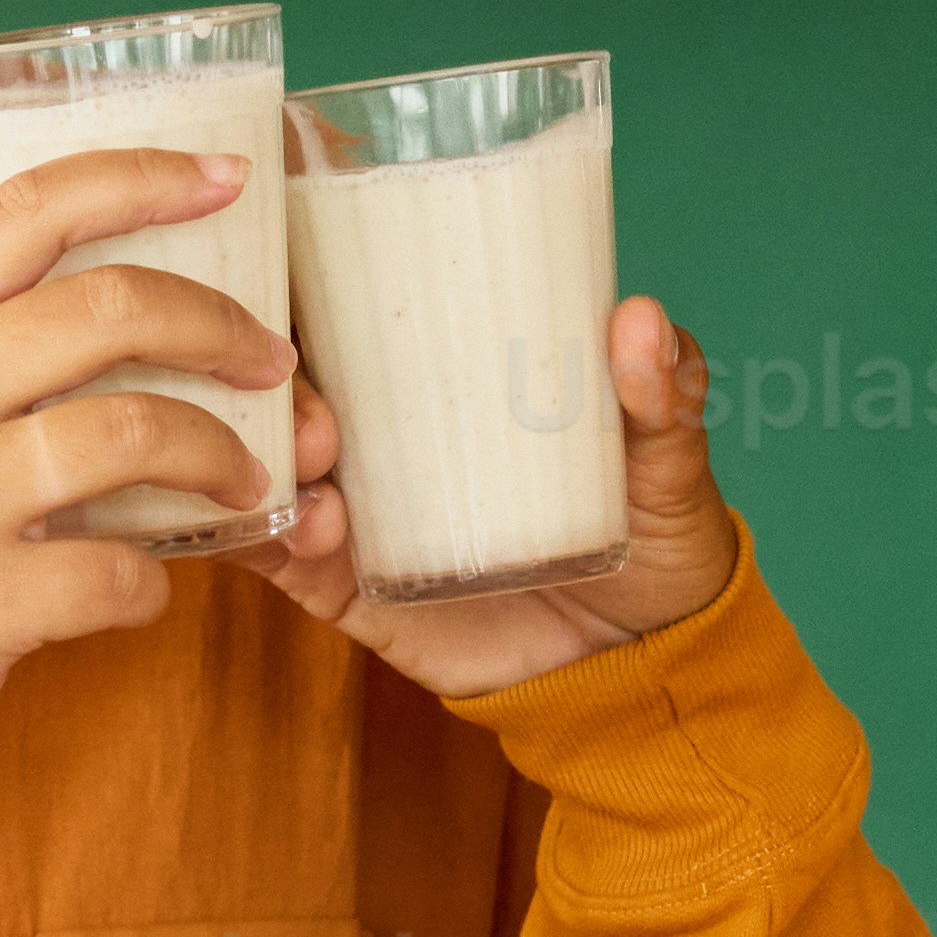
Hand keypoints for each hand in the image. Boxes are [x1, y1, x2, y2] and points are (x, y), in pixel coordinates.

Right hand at [0, 147, 292, 826]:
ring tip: (246, 485)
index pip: (26, 213)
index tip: (227, 178)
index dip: (140, 180)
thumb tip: (106, 316)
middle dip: (221, 329)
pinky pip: (122, 572)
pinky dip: (155, 586)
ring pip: (138, 432)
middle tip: (271, 364)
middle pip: (111, 308)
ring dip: (221, 458)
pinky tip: (139, 596)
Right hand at [265, 292, 742, 697]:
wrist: (640, 665)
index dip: (299, 272)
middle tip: (321, 416)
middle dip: (273, 377)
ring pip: (267, 453)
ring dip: (270, 452)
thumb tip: (638, 321)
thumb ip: (664, 398)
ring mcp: (355, 501)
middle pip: (285, 373)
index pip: (349, 298)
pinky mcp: (343, 584)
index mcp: (445, 368)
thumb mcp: (669, 461)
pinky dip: (268, 537)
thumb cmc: (654, 536)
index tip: (297, 273)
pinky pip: (273, 552)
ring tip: (321, 482)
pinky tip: (310, 533)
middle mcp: (381, 424)